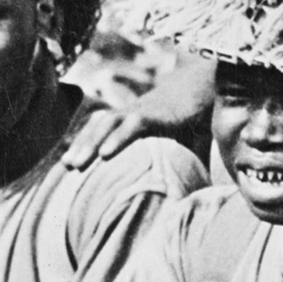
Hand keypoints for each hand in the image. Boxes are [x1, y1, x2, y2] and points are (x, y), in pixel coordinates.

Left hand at [61, 57, 211, 168]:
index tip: (71, 165)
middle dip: (81, 145)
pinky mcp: (157, 113)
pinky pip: (132, 125)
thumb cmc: (200, 117)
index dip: (87, 143)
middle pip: (99, 126)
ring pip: (107, 124)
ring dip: (89, 143)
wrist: (216, 85)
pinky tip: (105, 155)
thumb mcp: (189, 145)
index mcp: (137, 120)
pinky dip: (117, 138)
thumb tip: (194, 196)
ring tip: (75, 166)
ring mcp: (143, 111)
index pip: (104, 129)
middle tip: (66, 168)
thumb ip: (185, 166)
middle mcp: (134, 113)